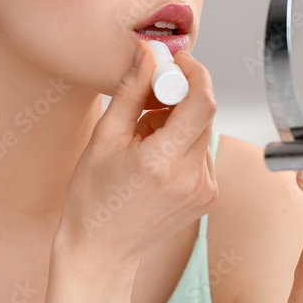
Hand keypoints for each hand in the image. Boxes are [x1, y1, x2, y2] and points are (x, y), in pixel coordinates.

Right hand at [53, 39, 217, 266]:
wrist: (102, 250)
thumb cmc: (94, 197)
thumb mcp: (105, 137)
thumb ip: (131, 90)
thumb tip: (147, 52)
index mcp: (162, 162)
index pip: (201, 101)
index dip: (192, 72)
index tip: (172, 61)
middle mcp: (192, 178)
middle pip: (203, 112)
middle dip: (178, 94)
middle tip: (145, 98)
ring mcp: (205, 190)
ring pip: (203, 130)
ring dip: (178, 120)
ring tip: (143, 137)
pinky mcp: (208, 196)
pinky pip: (202, 150)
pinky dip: (182, 142)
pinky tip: (154, 155)